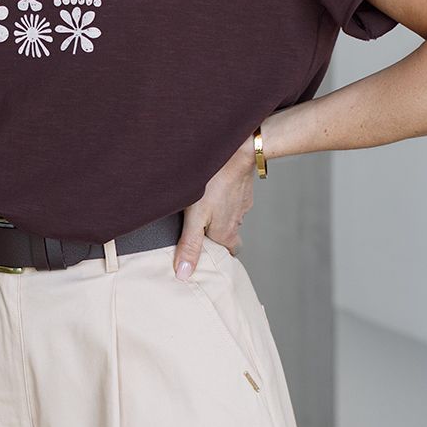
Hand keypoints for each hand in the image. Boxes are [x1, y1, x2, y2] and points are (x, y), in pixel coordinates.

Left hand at [173, 131, 257, 277]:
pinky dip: (223, 195)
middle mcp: (237, 221)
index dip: (220, 255)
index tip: (209, 254)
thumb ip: (190, 245)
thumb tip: (184, 275)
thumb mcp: (195, 217)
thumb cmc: (212, 184)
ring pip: (230, 214)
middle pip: (228, 233)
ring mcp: (241, 203)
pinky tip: (211, 186)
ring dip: (219, 212)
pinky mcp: (242, 186)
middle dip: (217, 233)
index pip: (229, 252)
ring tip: (202, 205)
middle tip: (200, 228)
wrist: (236, 151)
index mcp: (226, 233)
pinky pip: (232, 196)